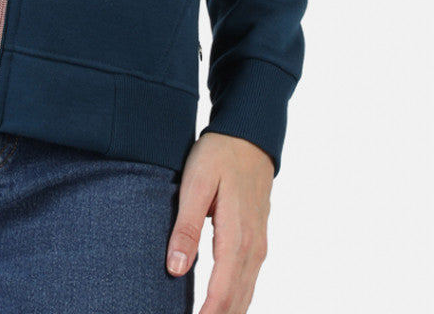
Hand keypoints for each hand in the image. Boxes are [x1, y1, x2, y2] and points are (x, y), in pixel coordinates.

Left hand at [165, 131, 273, 313]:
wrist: (250, 136)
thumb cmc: (219, 156)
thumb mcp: (196, 184)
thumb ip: (186, 228)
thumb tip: (175, 269)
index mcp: (236, 238)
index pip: (221, 294)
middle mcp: (253, 249)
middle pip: (236, 302)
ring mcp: (259, 246)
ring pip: (245, 295)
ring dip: (228, 312)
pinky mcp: (258, 240)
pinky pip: (249, 281)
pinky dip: (237, 301)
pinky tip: (223, 307)